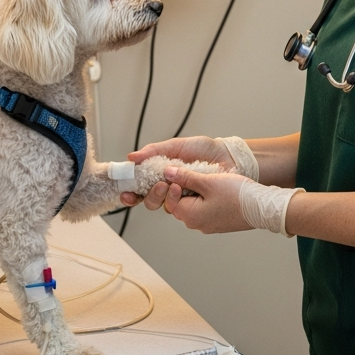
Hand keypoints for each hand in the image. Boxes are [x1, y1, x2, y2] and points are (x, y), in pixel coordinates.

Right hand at [119, 136, 235, 208]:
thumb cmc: (204, 149)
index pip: (141, 188)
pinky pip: (182, 209)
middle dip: (149, 196)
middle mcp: (169, 188)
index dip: (131, 193)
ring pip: (164, 206)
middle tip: (159, 185)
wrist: (228, 156)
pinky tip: (183, 189)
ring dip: (164, 197)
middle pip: (149, 201)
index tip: (126, 193)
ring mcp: (182, 198)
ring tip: (173, 185)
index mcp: (162, 174)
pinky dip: (179, 200)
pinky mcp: (195, 204)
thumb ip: (154, 151)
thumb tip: (132, 157)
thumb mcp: (177, 146)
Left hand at [160, 167, 253, 233]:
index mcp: (191, 216)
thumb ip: (186, 177)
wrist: (262, 207)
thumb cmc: (237, 195)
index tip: (180, 173)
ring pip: (193, 205)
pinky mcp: (218, 222)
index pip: (170, 200)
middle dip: (184, 188)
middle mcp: (197, 224)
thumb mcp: (208, 181)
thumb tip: (167, 173)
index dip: (173, 184)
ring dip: (196, 192)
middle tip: (194, 173)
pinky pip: (205, 209)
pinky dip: (206, 198)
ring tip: (206, 178)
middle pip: (180, 203)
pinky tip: (215, 187)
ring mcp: (208, 225)